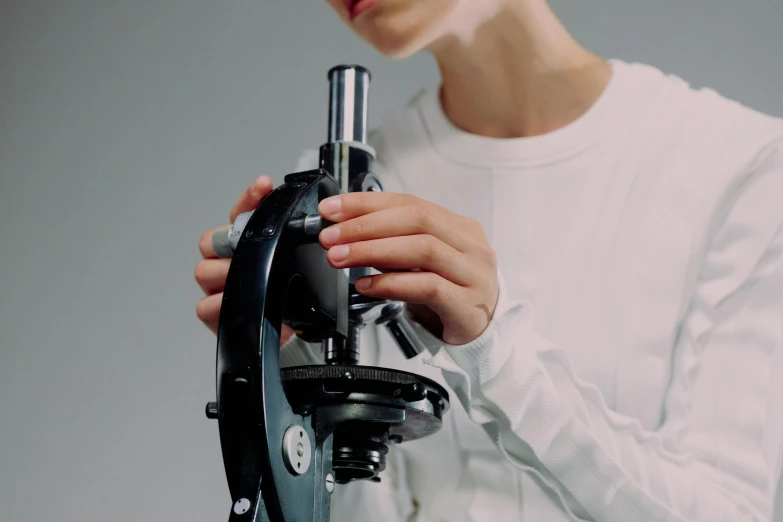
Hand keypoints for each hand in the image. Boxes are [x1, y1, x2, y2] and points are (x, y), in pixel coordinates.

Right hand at [194, 175, 293, 343]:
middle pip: (211, 240)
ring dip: (228, 274)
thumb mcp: (295, 266)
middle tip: (255, 251)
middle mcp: (225, 262)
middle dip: (232, 245)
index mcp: (244, 245)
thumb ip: (291, 242)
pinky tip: (240, 301)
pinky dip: (222, 303)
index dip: (250, 199)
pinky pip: (206, 303)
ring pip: (205, 270)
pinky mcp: (211, 312)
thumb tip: (303, 218)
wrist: (290, 335)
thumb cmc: (290, 297)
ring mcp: (216, 286)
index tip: (263, 186)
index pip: (240, 214)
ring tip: (251, 279)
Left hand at [317, 192, 498, 344]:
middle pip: (416, 220)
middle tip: (331, 236)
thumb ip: (395, 244)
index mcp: (460, 228)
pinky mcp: (468, 305)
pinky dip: (391, 283)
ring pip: (422, 249)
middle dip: (366, 225)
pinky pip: (428, 287)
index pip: (410, 203)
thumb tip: (345, 231)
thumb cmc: (450, 294)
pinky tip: (367, 286)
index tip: (333, 209)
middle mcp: (471, 246)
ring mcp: (474, 275)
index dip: (367, 203)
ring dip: (373, 251)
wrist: (481, 334)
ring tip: (341, 257)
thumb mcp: (423, 263)